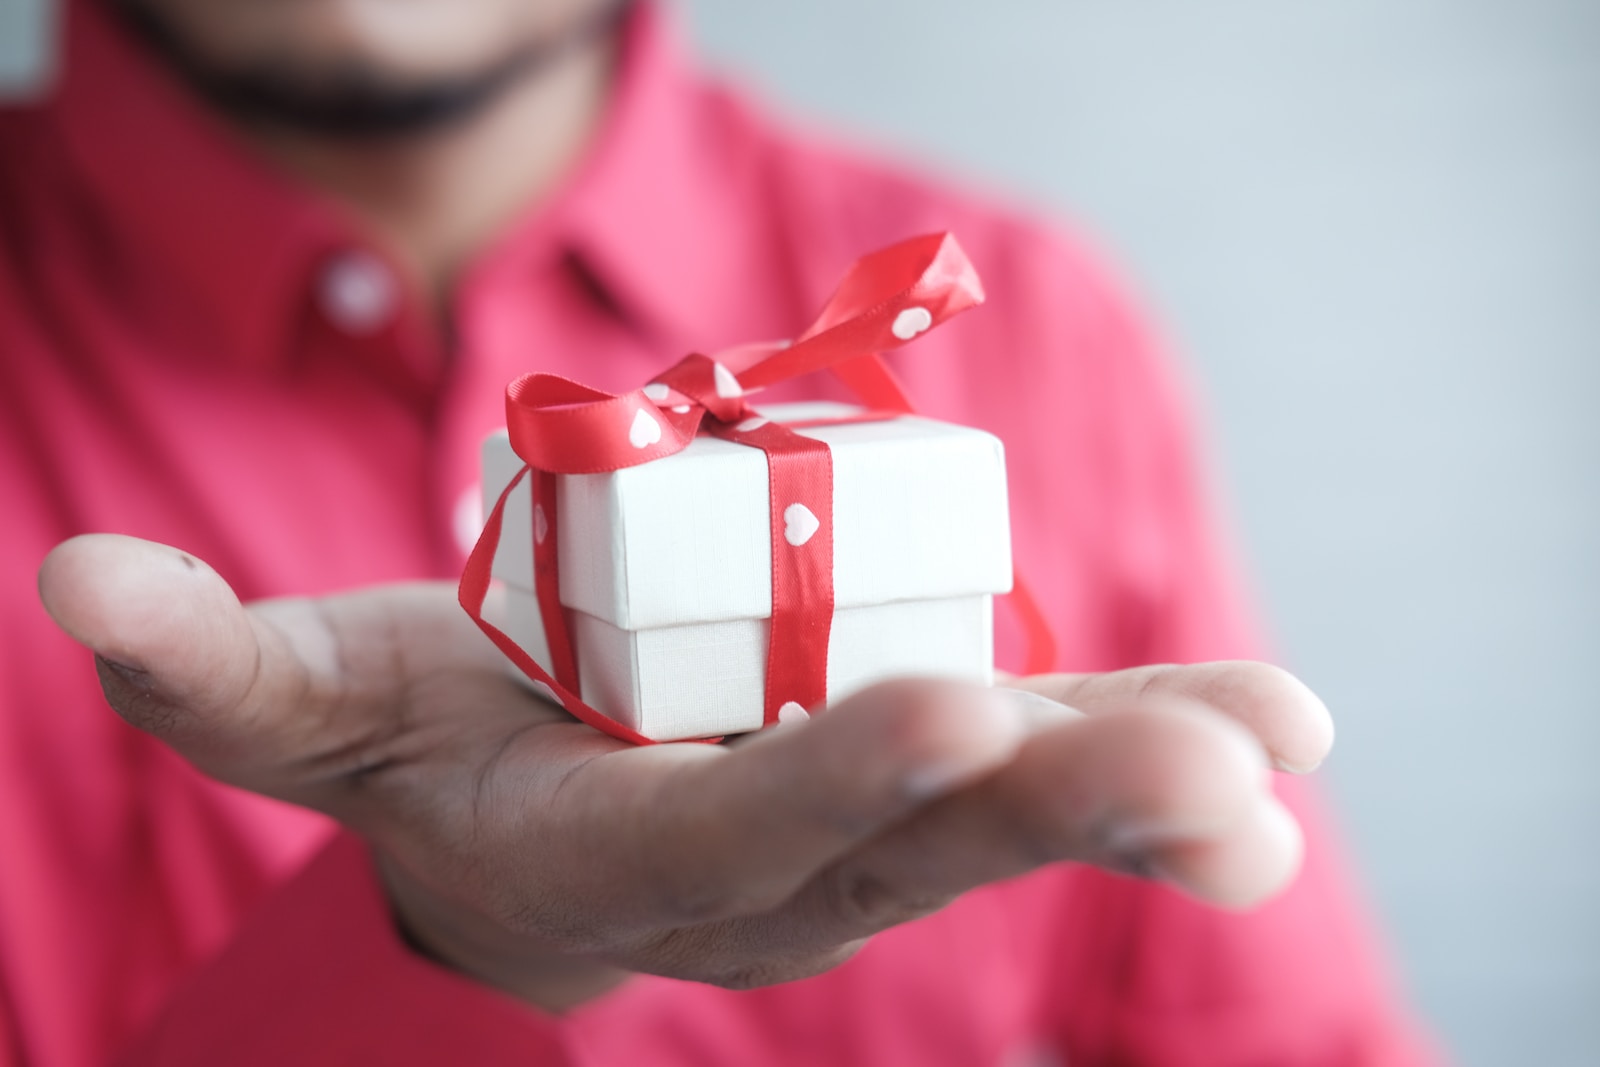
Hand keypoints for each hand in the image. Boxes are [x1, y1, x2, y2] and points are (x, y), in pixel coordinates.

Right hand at [38, 534, 1332, 1009]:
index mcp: (616, 856)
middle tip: (1217, 791)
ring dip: (1148, 783)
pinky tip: (1276, 724)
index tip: (950, 710)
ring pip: (1009, 815)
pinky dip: (1146, 732)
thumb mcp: (309, 707)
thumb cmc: (424, 747)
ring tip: (1283, 757)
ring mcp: (862, 825)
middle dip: (1059, 805)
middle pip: (917, 847)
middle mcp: (765, 866)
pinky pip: (1038, 755)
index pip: (727, 835)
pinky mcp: (922, 767)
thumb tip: (72, 595)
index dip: (829, 781)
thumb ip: (210, 667)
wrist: (527, 811)